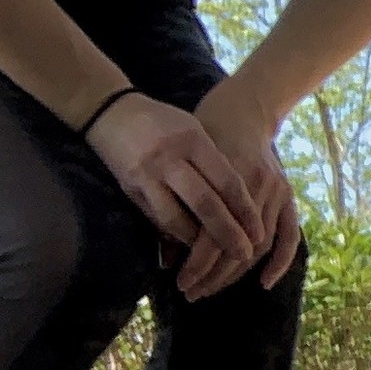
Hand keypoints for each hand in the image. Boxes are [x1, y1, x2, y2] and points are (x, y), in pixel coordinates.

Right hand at [82, 90, 264, 292]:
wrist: (111, 112)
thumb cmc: (164, 122)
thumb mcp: (196, 131)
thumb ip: (215, 162)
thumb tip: (241, 203)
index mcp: (194, 142)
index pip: (227, 183)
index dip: (245, 211)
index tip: (259, 233)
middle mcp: (170, 160)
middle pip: (205, 204)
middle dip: (226, 234)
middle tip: (243, 255)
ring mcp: (147, 176)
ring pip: (175, 218)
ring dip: (196, 242)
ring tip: (214, 258)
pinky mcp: (129, 189)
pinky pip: (155, 217)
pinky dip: (173, 234)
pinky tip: (187, 246)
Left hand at [193, 79, 300, 296]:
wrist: (242, 109)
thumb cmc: (202, 135)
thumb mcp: (182, 165)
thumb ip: (178, 203)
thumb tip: (167, 253)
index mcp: (222, 177)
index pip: (211, 233)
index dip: (196, 263)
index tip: (180, 282)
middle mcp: (252, 186)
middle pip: (235, 243)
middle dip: (212, 274)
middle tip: (192, 293)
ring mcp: (274, 190)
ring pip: (258, 244)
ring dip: (236, 272)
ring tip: (212, 288)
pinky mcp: (286, 193)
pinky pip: (290, 233)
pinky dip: (281, 260)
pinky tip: (266, 282)